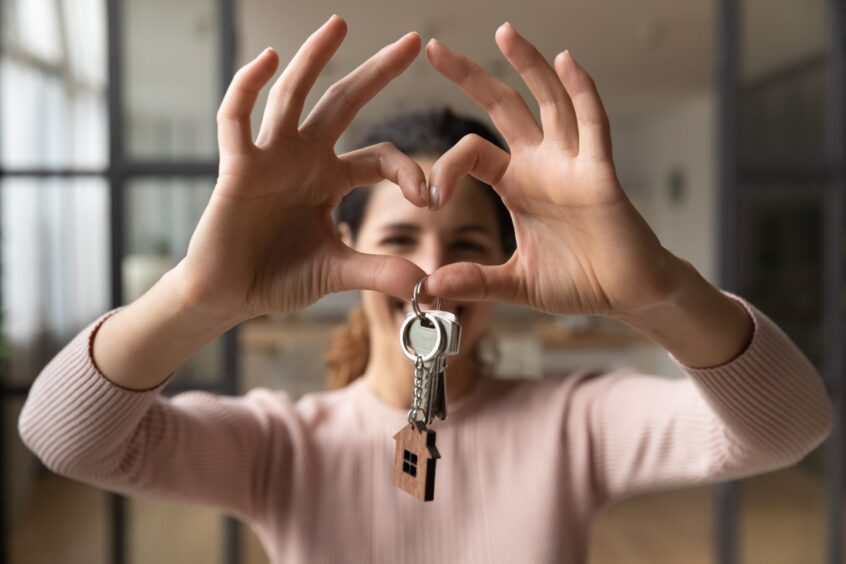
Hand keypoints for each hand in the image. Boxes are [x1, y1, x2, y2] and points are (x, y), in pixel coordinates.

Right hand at [176, 15, 429, 323]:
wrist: (228, 295)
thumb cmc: (277, 277)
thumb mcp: (337, 272)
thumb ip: (379, 272)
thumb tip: (425, 283)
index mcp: (331, 179)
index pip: (379, 157)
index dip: (408, 170)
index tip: (429, 197)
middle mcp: (303, 158)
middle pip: (343, 103)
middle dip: (377, 72)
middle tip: (413, 40)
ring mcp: (269, 157)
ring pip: (292, 96)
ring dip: (314, 58)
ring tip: (339, 24)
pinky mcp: (237, 166)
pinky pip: (237, 118)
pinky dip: (248, 87)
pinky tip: (267, 58)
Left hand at [423, 23, 682, 316]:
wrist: (627, 295)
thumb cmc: (579, 282)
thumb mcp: (516, 283)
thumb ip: (474, 281)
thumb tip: (428, 289)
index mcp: (516, 184)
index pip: (471, 152)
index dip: (445, 168)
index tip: (427, 197)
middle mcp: (542, 164)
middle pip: (503, 107)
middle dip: (471, 77)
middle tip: (436, 48)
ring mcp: (573, 163)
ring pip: (549, 101)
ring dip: (528, 66)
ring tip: (504, 32)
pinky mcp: (601, 173)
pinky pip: (593, 125)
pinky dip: (582, 92)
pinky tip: (566, 61)